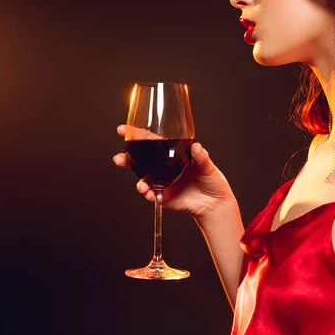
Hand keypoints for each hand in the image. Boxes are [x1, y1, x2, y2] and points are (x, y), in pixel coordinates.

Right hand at [113, 124, 236, 222]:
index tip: (123, 130)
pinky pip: (152, 195)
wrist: (215, 204)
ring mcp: (162, 182)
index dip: (137, 135)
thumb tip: (196, 147)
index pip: (152, 142)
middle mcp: (164, 168)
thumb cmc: (212, 181)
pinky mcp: (164, 196)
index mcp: (172, 155)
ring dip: (138, 181)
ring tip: (141, 186)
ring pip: (143, 179)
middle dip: (126, 159)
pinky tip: (149, 194)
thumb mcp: (208, 166)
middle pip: (141, 161)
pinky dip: (149, 194)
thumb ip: (201, 157)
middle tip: (118, 158)